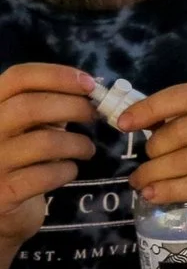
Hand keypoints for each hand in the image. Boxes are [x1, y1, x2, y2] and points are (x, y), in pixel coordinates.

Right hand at [0, 64, 96, 256]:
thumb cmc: (19, 160)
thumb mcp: (27, 127)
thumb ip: (48, 108)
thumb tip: (90, 88)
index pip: (17, 77)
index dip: (57, 75)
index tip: (90, 84)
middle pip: (30, 106)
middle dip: (73, 107)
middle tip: (96, 116)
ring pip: (44, 142)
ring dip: (78, 143)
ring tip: (87, 149)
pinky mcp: (3, 193)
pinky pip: (46, 174)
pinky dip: (68, 170)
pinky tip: (70, 170)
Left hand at [120, 82, 186, 231]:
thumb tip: (143, 123)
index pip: (186, 95)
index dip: (149, 108)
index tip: (124, 123)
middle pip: (181, 131)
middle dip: (153, 149)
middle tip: (144, 163)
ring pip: (186, 161)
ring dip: (154, 174)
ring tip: (140, 182)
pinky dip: (170, 191)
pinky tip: (154, 195)